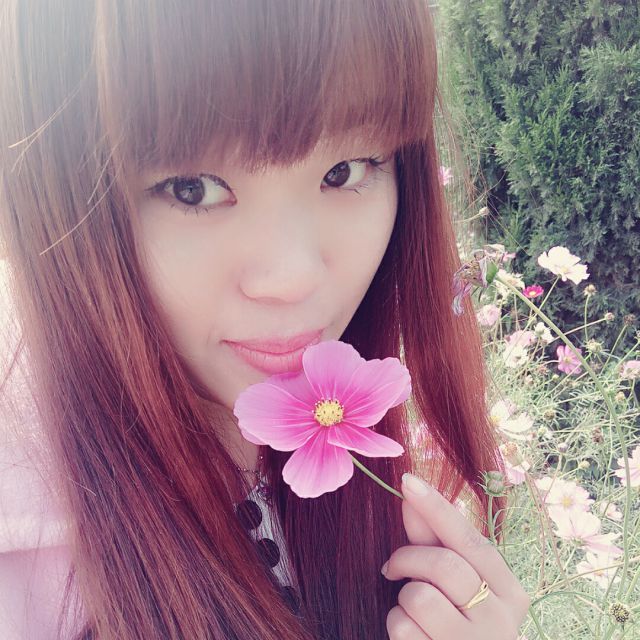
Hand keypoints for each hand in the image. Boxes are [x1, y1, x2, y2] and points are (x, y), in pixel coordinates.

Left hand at [381, 473, 529, 638]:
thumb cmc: (458, 623)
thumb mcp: (456, 583)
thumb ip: (434, 541)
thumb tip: (409, 495)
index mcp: (509, 591)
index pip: (471, 539)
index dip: (436, 507)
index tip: (408, 481)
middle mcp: (501, 619)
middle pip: (444, 565)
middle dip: (407, 558)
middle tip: (393, 567)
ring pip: (420, 597)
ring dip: (403, 598)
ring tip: (413, 610)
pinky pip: (404, 627)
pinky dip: (397, 625)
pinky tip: (414, 634)